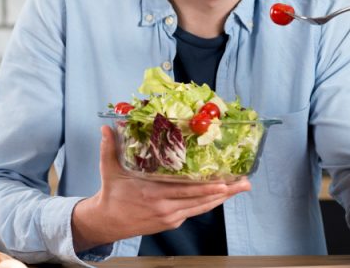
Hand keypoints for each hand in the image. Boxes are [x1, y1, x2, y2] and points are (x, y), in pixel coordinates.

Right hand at [71, 126, 250, 251]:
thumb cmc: (112, 194)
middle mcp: (165, 207)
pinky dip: (209, 203)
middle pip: (200, 199)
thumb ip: (109, 147)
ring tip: (241, 188)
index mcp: (152, 193)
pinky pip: (195, 211)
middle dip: (225, 192)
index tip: (224, 182)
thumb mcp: (110, 170)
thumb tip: (105, 126)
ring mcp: (170, 216)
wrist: (107, 222)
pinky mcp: (172, 222)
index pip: (184, 190)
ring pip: (201, 207)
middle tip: (244, 183)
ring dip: (223, 198)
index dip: (206, 188)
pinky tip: (222, 195)